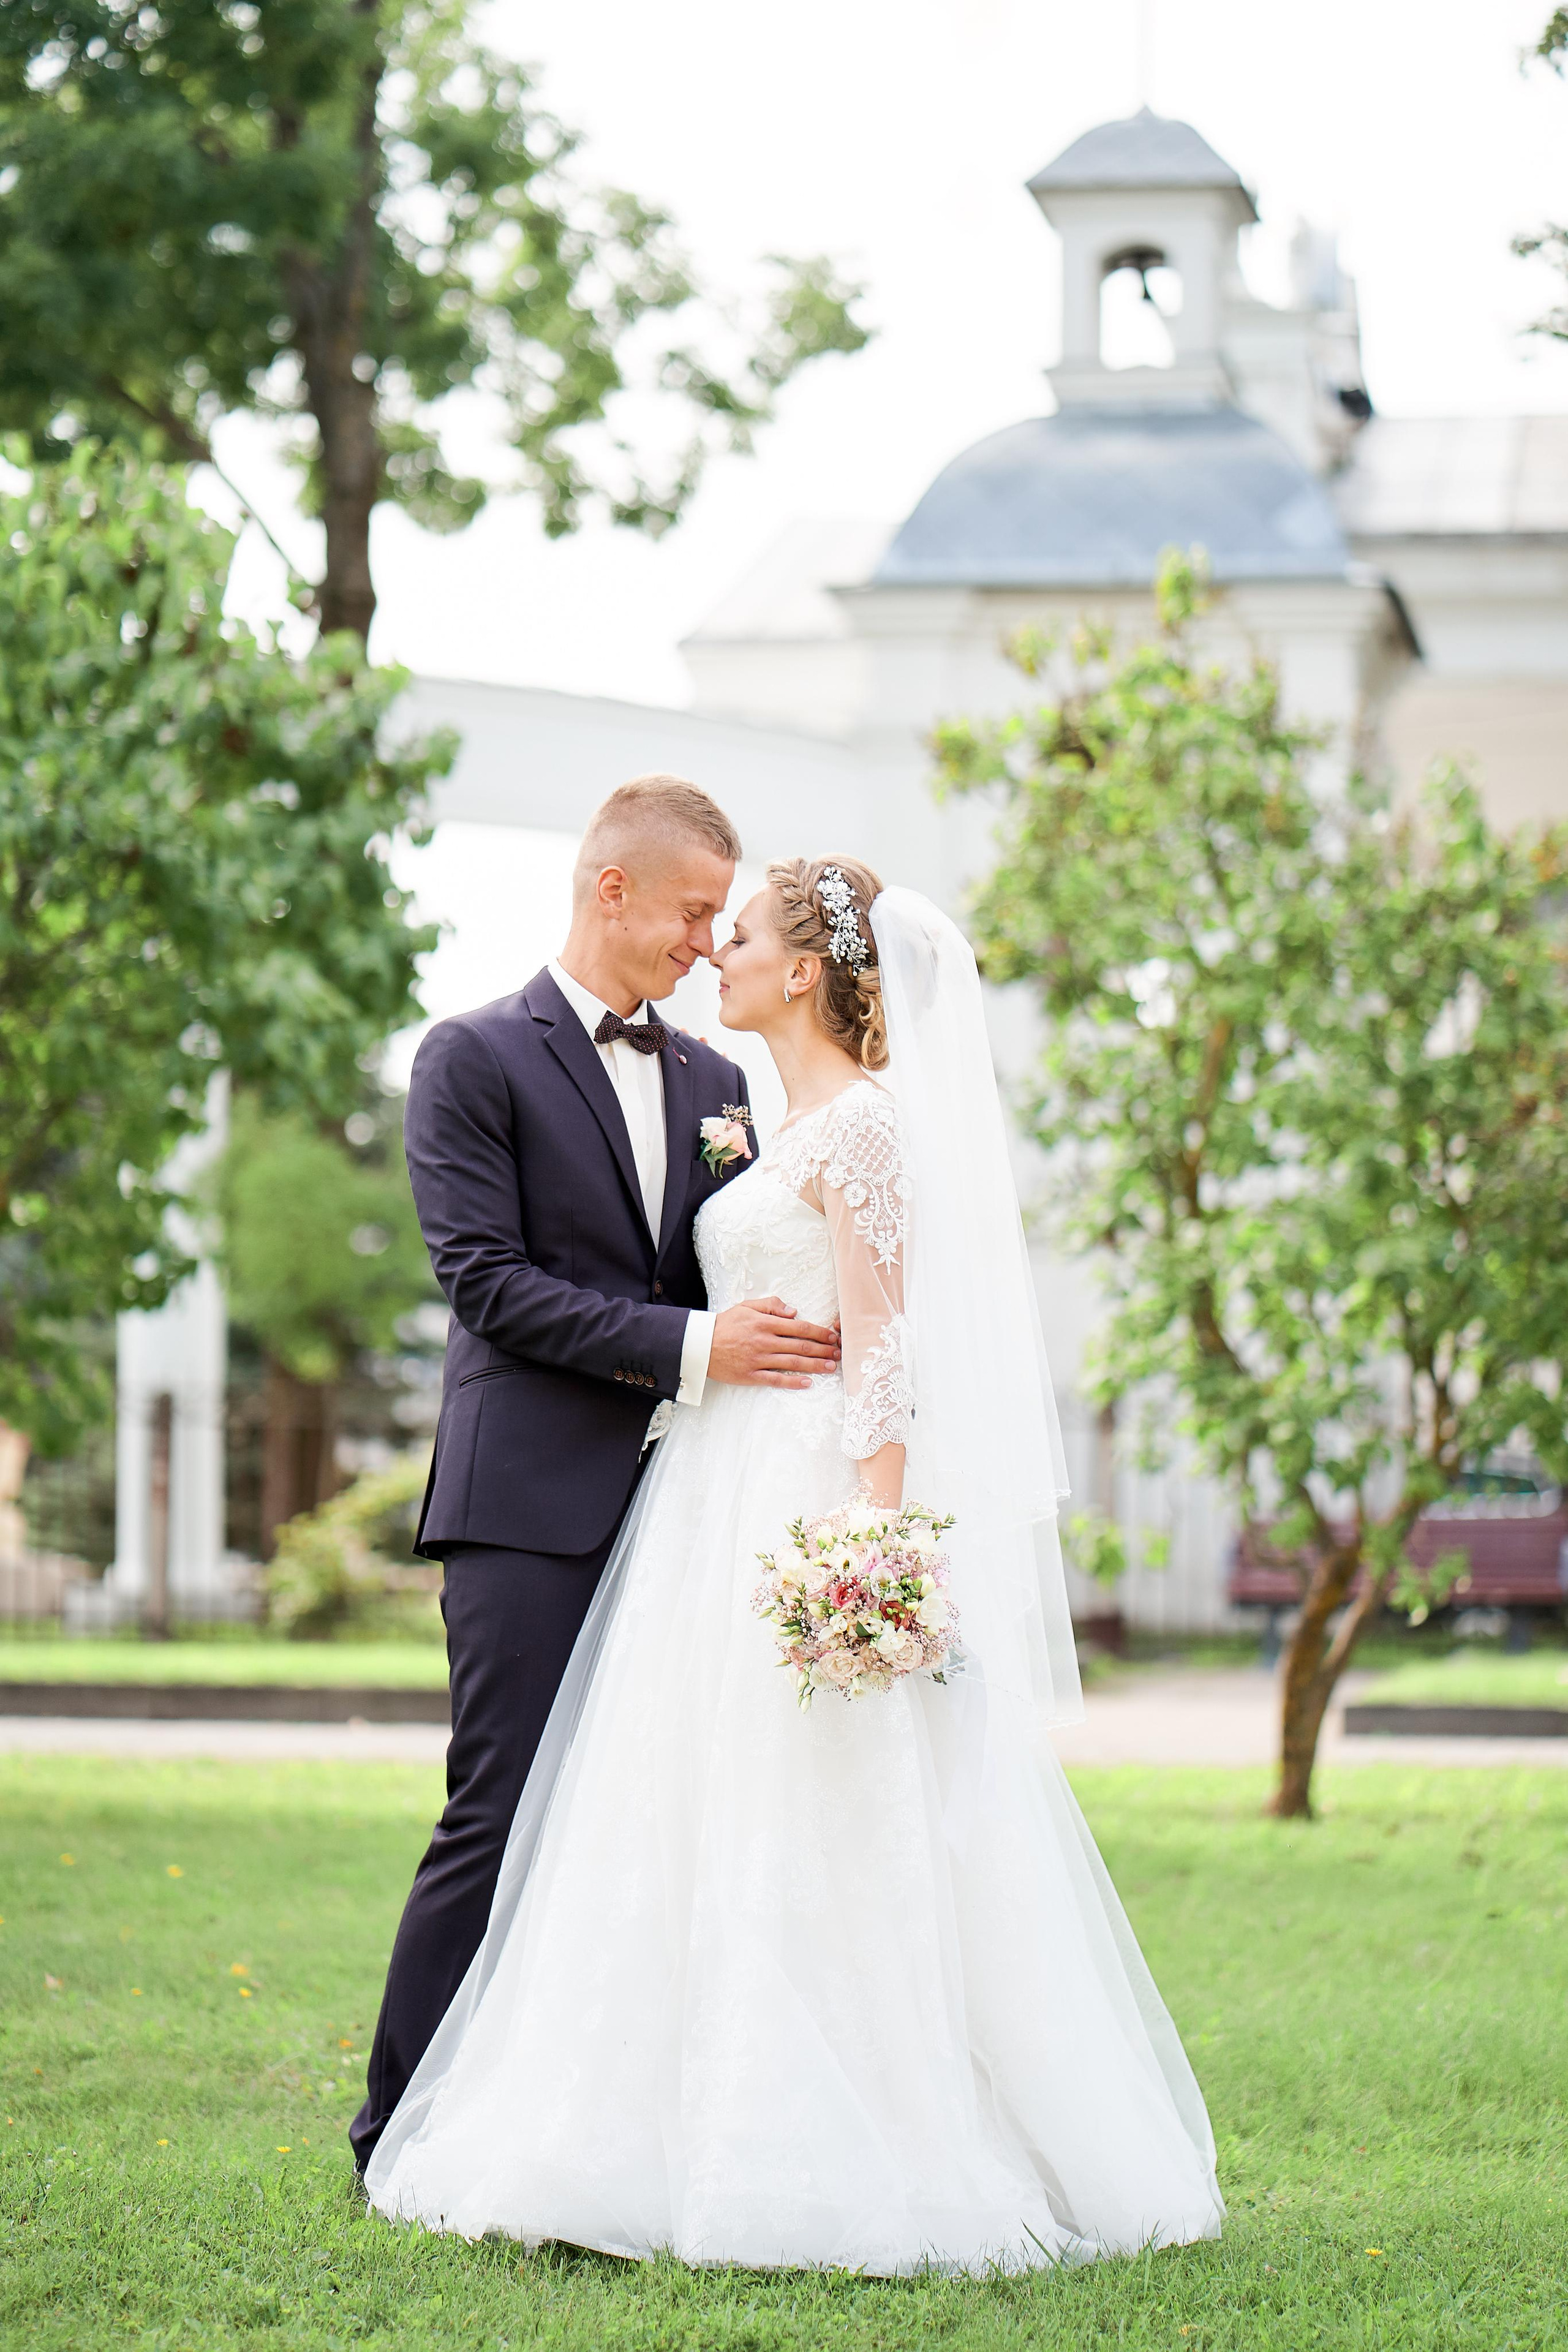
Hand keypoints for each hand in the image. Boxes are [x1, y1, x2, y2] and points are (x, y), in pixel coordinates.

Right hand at [708, 1297, 841, 1388]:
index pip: (799, 1328)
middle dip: (823, 1350)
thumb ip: (771, 1306)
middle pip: (801, 1347)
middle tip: (839, 1354)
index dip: (819, 1333)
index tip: (833, 1336)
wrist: (700, 1345)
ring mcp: (758, 1360)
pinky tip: (807, 1383)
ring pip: (792, 1363)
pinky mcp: (751, 1375)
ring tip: (831, 1367)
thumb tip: (794, 1311)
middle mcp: (764, 1342)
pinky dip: (793, 1382)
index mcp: (765, 1323)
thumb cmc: (725, 1324)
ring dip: (815, 1366)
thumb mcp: (747, 1306)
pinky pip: (775, 1380)